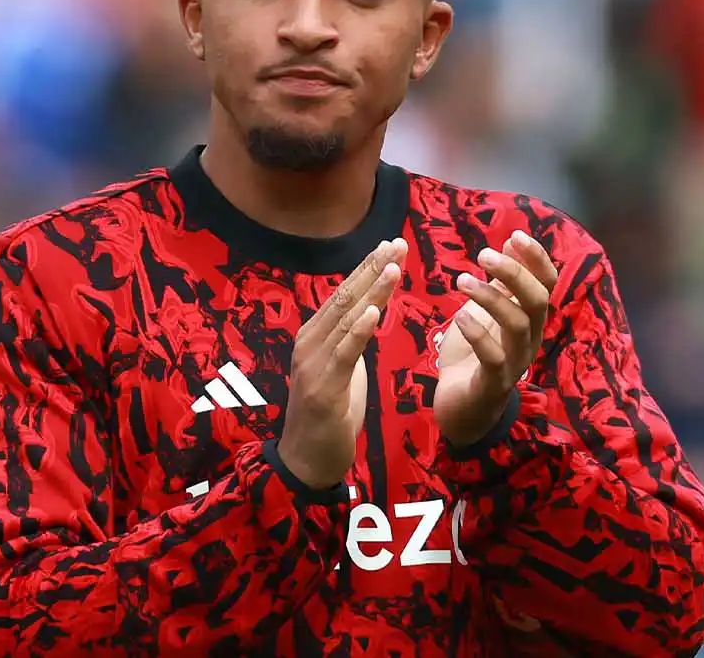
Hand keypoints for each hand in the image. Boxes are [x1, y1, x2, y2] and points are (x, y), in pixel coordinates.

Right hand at [277, 238, 406, 489]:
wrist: (307, 461)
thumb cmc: (328, 416)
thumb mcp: (343, 370)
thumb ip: (351, 342)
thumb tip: (369, 314)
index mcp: (315, 336)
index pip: (344, 293)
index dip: (367, 267)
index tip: (390, 244)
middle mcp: (309, 342)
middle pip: (344, 297)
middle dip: (372, 268)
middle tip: (396, 243)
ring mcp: (313, 364)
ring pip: (345, 319)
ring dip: (371, 291)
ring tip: (392, 267)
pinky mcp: (323, 388)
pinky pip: (344, 354)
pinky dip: (359, 330)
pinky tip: (375, 311)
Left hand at [433, 231, 557, 447]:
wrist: (462, 408)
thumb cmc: (476, 355)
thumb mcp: (489, 312)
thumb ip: (502, 282)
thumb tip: (510, 242)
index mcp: (532, 320)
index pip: (548, 284)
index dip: (537, 259)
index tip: (515, 235)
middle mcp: (531, 339)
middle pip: (538, 301)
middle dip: (515, 273)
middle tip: (483, 254)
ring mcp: (516, 363)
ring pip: (517, 325)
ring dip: (490, 298)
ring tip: (462, 280)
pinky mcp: (494, 384)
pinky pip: (493, 357)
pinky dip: (477, 333)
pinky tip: (459, 317)